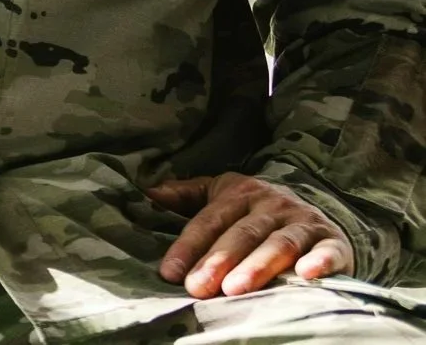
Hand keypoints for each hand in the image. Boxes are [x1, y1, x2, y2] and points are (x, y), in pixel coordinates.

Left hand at [150, 172, 350, 297]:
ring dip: (258, 266)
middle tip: (199, 287)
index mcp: (242, 194)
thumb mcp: (223, 194)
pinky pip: (328, 251)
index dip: (188, 246)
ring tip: (236, 289)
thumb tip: (149, 193)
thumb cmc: (258, 211)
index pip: (209, 221)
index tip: (170, 273)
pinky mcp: (334, 242)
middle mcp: (273, 205)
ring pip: (279, 244)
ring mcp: (304, 222)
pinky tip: (306, 275)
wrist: (319, 214)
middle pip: (242, 234)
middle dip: (218, 261)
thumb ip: (188, 196)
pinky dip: (320, 262)